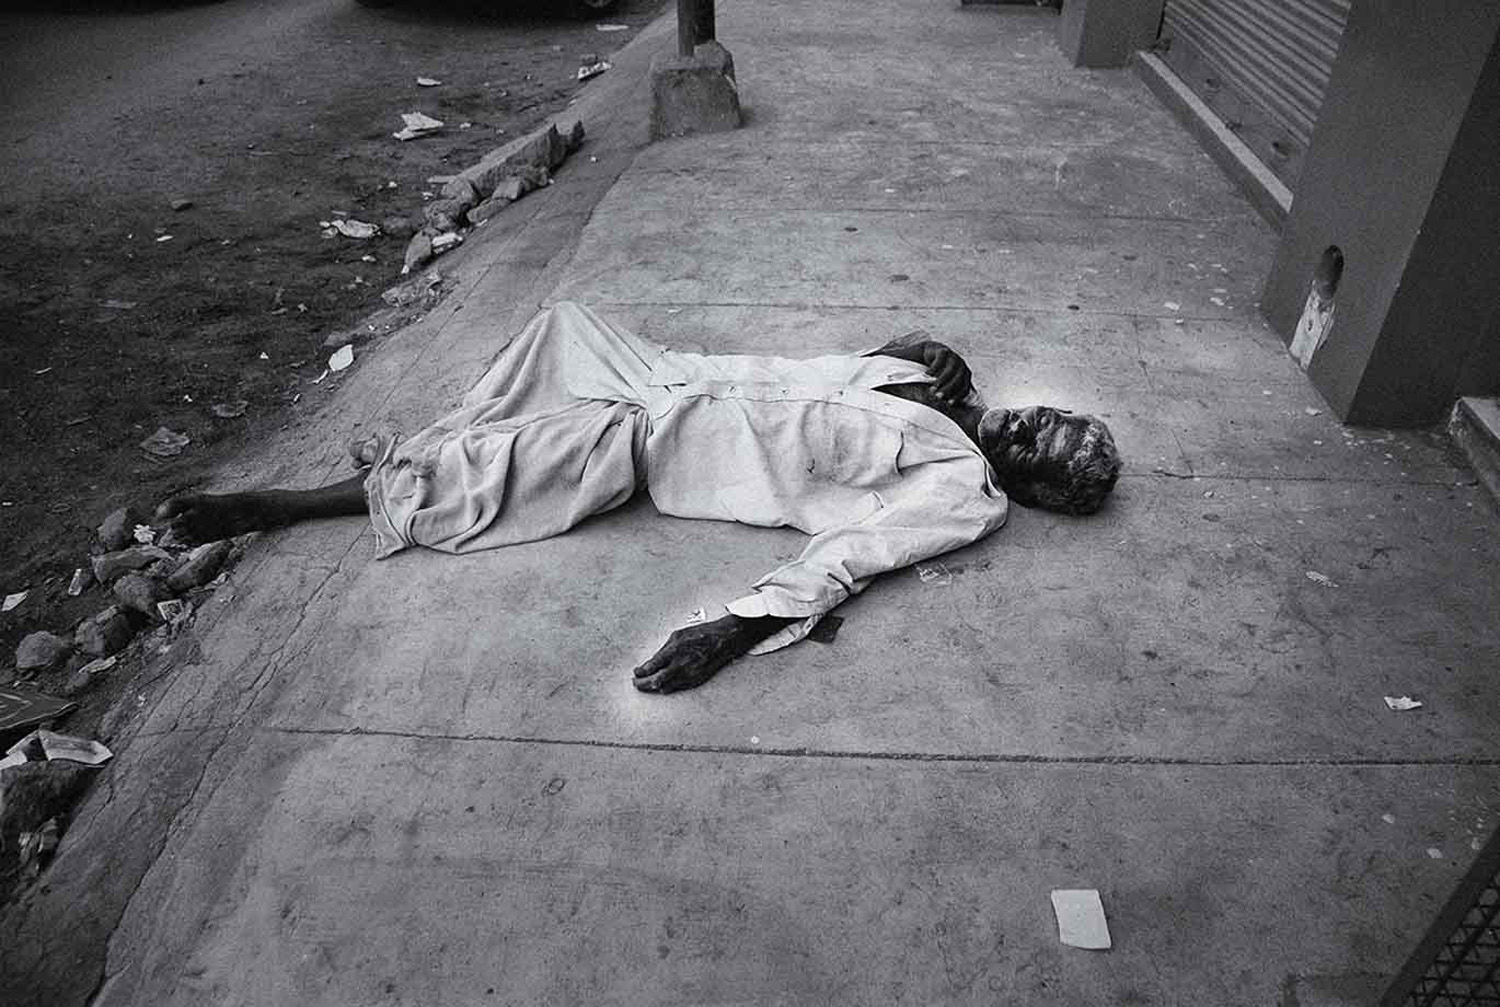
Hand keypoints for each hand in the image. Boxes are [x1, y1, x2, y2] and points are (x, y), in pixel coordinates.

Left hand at [634, 616, 752, 692]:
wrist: (723, 640)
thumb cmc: (702, 634)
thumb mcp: (677, 636)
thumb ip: (664, 650)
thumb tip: (652, 660)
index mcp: (673, 651)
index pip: (650, 667)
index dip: (640, 672)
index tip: (636, 673)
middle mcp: (680, 665)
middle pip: (655, 681)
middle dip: (643, 684)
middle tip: (636, 683)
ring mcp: (688, 675)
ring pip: (665, 687)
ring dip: (654, 687)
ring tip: (647, 685)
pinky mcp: (695, 680)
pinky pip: (677, 688)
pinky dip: (667, 687)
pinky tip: (663, 685)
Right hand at [921, 342, 971, 401]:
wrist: (932, 353)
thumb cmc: (939, 371)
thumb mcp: (945, 381)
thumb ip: (947, 391)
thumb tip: (945, 408)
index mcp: (965, 375)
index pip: (965, 387)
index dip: (958, 396)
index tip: (949, 403)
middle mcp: (962, 366)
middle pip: (958, 379)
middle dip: (948, 389)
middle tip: (937, 396)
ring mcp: (954, 357)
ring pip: (950, 370)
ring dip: (941, 380)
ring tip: (931, 388)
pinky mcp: (944, 350)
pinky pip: (940, 360)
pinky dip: (934, 369)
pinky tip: (926, 375)